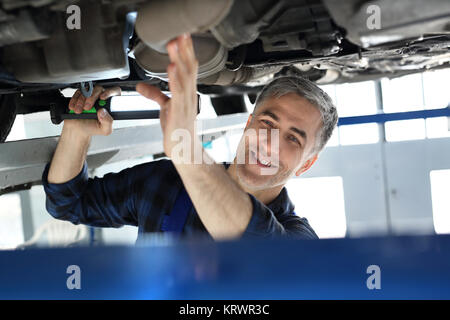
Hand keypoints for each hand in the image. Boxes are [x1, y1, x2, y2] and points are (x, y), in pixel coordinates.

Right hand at [63, 85, 120, 138]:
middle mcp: (102, 98)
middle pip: (99, 89)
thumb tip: (103, 112)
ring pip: (87, 90)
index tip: (102, 98)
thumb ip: (108, 122)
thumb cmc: (93, 128)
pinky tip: (74, 107)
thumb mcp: (104, 130)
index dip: (109, 92)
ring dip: (81, 101)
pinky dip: (75, 100)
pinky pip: (78, 92)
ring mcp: (91, 95)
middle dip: (91, 98)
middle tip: (87, 107)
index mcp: (111, 104)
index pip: (115, 91)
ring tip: (79, 111)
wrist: (79, 129)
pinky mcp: (81, 94)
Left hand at [136, 33, 198, 158]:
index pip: (188, 68)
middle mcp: (189, 95)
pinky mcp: (179, 112)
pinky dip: (175, 79)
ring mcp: (185, 103)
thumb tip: (141, 84)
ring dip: (180, 59)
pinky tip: (171, 68)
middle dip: (185, 50)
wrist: (184, 150)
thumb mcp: (165, 108)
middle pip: (189, 68)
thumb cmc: (177, 129)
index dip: (186, 52)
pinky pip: (178, 93)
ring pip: (184, 77)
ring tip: (174, 44)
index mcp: (186, 93)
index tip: (183, 36)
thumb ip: (154, 94)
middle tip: (181, 32)